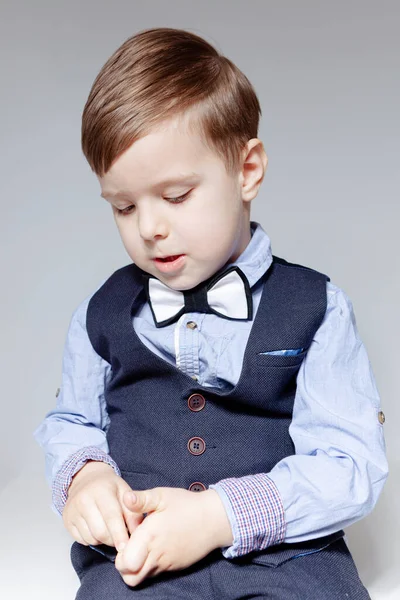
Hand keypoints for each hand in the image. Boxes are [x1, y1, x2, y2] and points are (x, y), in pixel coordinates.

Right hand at [62, 461, 143, 549]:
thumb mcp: (125, 492)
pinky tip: (96, 528)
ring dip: (103, 540)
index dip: (119, 534)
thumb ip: (133, 512)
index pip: (111, 517)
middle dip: (113, 539)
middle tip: (120, 536)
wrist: (86, 479)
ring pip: (91, 538)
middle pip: (100, 532)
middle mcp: (84, 500)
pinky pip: (82, 540)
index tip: (126, 547)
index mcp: (101, 490)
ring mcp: (73, 511)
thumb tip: (137, 532)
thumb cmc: (109, 487)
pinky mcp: (67, 521)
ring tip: (108, 528)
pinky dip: (92, 540)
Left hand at [115, 487, 232, 586]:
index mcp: (150, 536)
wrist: (214, 519)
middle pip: (129, 576)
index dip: (119, 554)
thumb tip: (124, 497)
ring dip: (136, 567)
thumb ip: (141, 499)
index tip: (125, 539)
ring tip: (141, 547)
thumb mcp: (163, 495)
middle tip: (130, 546)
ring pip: (142, 578)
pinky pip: (156, 573)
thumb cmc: (187, 505)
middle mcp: (157, 555)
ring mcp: (167, 563)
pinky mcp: (175, 567)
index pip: (124, 563)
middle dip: (124, 565)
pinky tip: (155, 548)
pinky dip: (150, 566)